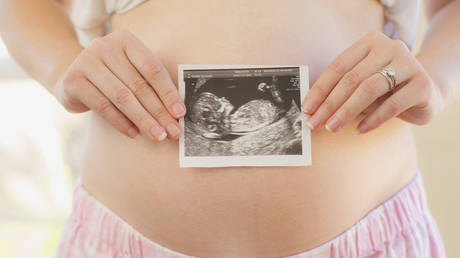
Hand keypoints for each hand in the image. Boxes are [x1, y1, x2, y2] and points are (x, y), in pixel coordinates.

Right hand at [53, 30, 185, 140]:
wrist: (74, 76)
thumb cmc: (113, 75)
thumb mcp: (132, 71)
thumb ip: (152, 85)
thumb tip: (177, 113)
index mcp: (126, 40)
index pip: (152, 69)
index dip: (168, 93)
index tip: (180, 113)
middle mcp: (105, 46)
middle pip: (138, 85)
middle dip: (159, 112)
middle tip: (172, 131)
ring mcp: (86, 62)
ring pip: (122, 97)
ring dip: (143, 120)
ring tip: (157, 135)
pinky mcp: (74, 81)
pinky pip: (103, 106)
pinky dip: (121, 122)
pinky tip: (134, 134)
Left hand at [301, 31, 443, 133]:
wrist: (427, 91)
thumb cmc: (385, 88)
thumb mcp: (362, 83)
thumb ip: (342, 90)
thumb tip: (313, 110)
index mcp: (369, 43)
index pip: (338, 67)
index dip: (319, 89)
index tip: (306, 108)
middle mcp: (390, 47)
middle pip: (352, 78)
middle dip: (329, 104)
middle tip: (315, 123)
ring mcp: (409, 64)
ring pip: (369, 89)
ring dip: (346, 111)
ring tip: (332, 127)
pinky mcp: (422, 84)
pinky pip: (392, 104)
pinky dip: (372, 119)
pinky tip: (359, 130)